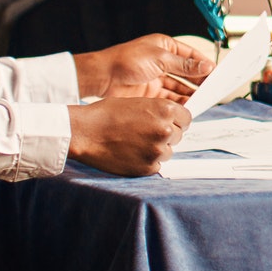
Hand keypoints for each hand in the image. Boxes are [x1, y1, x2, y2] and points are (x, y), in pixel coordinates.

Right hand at [67, 98, 189, 175]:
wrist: (85, 132)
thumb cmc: (106, 114)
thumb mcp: (137, 103)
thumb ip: (158, 111)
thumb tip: (172, 119)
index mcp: (164, 110)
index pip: (186, 119)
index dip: (177, 121)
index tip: (170, 123)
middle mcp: (165, 130)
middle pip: (178, 136)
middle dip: (166, 135)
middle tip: (145, 133)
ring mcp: (157, 151)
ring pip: (168, 151)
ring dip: (157, 149)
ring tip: (135, 143)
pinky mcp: (148, 167)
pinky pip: (156, 165)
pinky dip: (147, 161)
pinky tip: (131, 153)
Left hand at [74, 34, 214, 101]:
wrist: (101, 77)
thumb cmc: (126, 61)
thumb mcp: (159, 60)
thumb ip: (184, 66)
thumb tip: (207, 66)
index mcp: (165, 46)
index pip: (191, 56)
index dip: (204, 65)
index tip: (218, 74)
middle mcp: (162, 61)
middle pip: (187, 73)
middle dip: (200, 81)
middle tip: (215, 90)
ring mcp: (156, 78)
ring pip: (180, 87)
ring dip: (191, 93)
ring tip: (204, 100)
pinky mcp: (150, 93)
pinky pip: (170, 97)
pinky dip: (180, 102)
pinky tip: (189, 106)